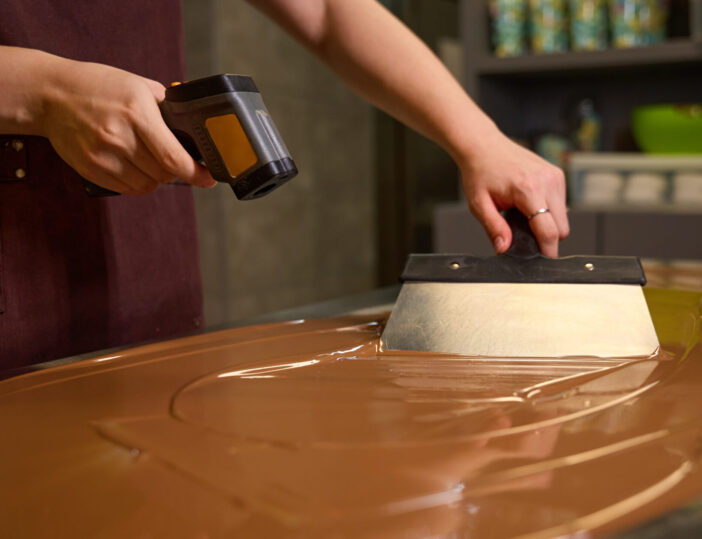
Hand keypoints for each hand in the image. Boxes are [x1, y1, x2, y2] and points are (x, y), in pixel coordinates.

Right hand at [39, 58, 215, 194]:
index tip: (209, 178)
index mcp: (136, 113)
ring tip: (152, 162)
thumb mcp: (138, 85)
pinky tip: (135, 168)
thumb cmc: (98, 86)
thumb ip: (168, 105)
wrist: (51, 94)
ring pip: (146, 185)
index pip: (173, 157)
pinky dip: (138, 184)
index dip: (196, 173)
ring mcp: (103, 156)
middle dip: (176, 172)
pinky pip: (127, 190)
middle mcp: (119, 137)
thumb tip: (194, 124)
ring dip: (157, 179)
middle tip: (177, 163)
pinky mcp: (90, 169)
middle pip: (163, 174)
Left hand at [459, 132, 568, 257]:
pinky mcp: (557, 174)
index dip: (547, 250)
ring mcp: (555, 176)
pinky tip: (531, 205)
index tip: (541, 260)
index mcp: (528, 190)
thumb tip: (504, 248)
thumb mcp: (479, 205)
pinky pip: (562, 204)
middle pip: (561, 228)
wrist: (483, 146)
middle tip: (525, 236)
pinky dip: (550, 211)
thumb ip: (494, 228)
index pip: (549, 231)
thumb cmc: (480, 172)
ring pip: (564, 217)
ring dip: (549, 224)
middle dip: (546, 238)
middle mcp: (547, 181)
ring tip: (524, 216)